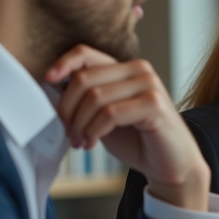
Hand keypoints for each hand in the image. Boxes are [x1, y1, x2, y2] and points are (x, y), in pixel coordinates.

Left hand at [45, 46, 209, 210]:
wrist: (171, 166)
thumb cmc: (138, 141)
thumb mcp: (106, 115)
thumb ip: (88, 98)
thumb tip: (52, 87)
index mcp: (126, 68)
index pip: (86, 53)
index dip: (62, 64)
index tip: (47, 81)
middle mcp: (139, 70)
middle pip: (84, 78)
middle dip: (68, 109)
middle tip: (68, 132)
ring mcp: (149, 85)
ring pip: (95, 97)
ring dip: (80, 124)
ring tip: (80, 142)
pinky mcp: (154, 104)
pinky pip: (110, 113)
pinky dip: (94, 131)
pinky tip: (92, 143)